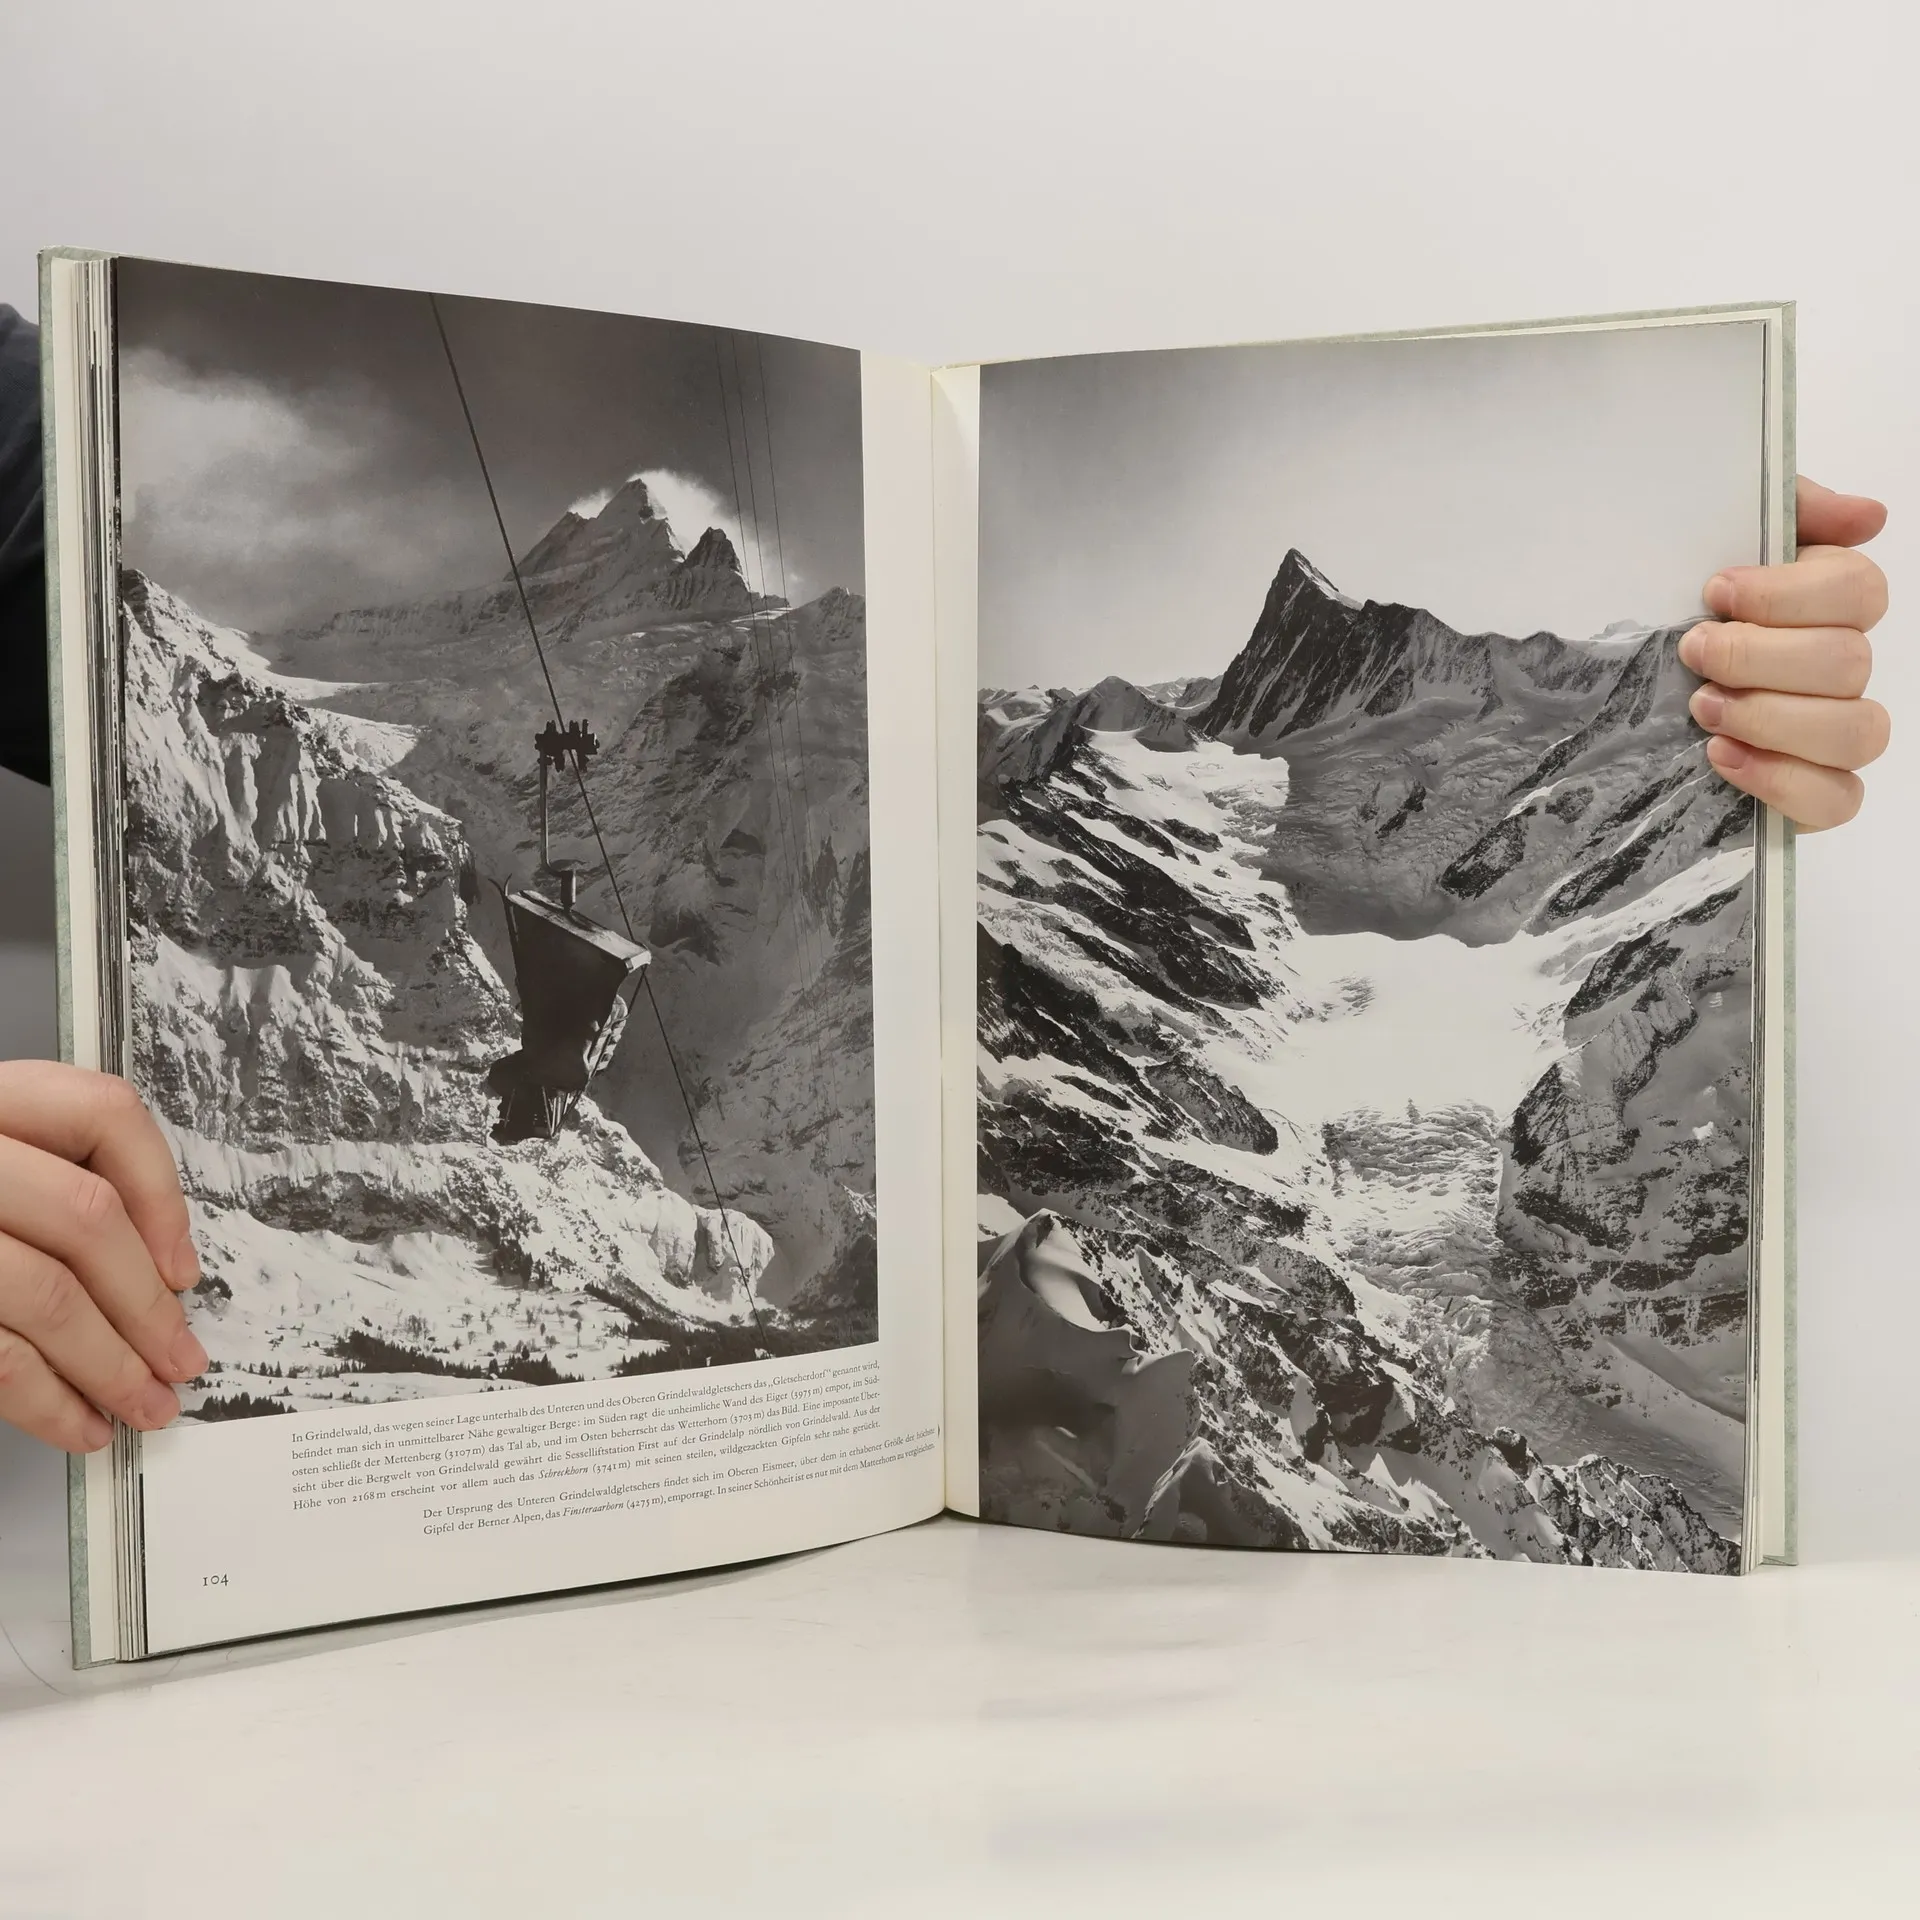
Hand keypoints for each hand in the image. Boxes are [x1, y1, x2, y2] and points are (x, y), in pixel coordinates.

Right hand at [0, 1061, 203, 1451]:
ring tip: (146, 1404)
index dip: (161, 1195)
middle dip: (148, 1306)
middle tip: (181, 1360)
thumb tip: (166, 1269)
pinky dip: (48, 1401)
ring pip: (48, 1295)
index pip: (104, 1116)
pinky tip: (81, 1422)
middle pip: (87, 1219)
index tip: (183, 1267)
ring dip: (111, 1367)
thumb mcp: (5, 1163)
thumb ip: (66, 1185)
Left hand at [1680, 477, 1889, 829]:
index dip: (1789, 593)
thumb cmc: (1665, 621)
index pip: (1859, 589)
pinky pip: (1837, 799)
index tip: (1715, 590)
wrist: (1603, 714)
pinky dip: (1782, 779)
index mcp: (1821, 606)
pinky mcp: (1813, 795)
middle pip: (1849, 660)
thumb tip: (1868, 516)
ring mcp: (1832, 736)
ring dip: (1773, 716)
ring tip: (1702, 708)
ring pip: (1857, 729)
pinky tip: (1721, 757)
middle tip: (1693, 652)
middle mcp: (1838, 670)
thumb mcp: (1701, 547)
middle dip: (1761, 656)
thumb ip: (1783, 512)